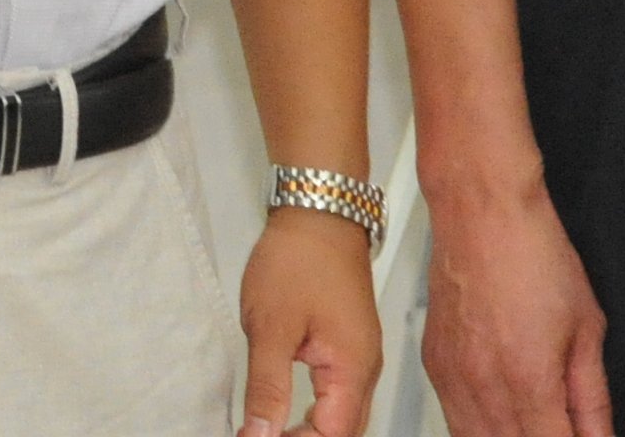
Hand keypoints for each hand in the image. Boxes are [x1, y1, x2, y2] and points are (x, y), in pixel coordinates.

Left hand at [240, 207, 382, 436]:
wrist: (318, 212)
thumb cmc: (298, 258)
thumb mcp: (271, 326)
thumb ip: (267, 386)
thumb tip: (259, 434)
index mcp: (352, 370)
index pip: (333, 435)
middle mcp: (365, 369)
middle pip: (344, 431)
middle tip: (261, 436)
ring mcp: (360, 357)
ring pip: (344, 416)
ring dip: (312, 430)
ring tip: (270, 431)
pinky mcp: (350, 345)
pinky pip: (340, 394)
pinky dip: (317, 411)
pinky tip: (290, 411)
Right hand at [420, 180, 610, 436]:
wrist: (481, 208)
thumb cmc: (532, 252)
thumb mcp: (587, 328)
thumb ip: (593, 397)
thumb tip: (598, 436)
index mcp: (528, 379)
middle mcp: (483, 385)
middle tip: (560, 427)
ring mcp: (451, 377)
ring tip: (534, 424)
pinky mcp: (433, 365)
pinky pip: (453, 420)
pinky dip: (478, 430)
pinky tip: (501, 420)